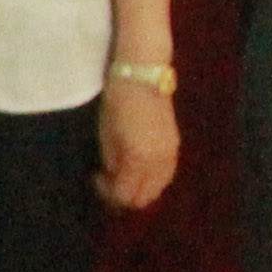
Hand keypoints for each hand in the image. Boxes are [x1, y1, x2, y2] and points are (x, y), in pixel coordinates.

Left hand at [97, 72, 178, 211]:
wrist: (143, 74)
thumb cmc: (117, 101)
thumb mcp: (107, 135)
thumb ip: (112, 162)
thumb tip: (113, 178)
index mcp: (139, 158)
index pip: (125, 194)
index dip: (107, 192)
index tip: (96, 177)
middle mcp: (160, 161)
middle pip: (144, 197)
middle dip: (124, 195)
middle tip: (109, 180)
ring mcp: (172, 154)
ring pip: (158, 188)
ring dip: (140, 188)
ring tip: (123, 173)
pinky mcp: (176, 146)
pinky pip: (165, 175)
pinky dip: (152, 178)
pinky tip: (138, 166)